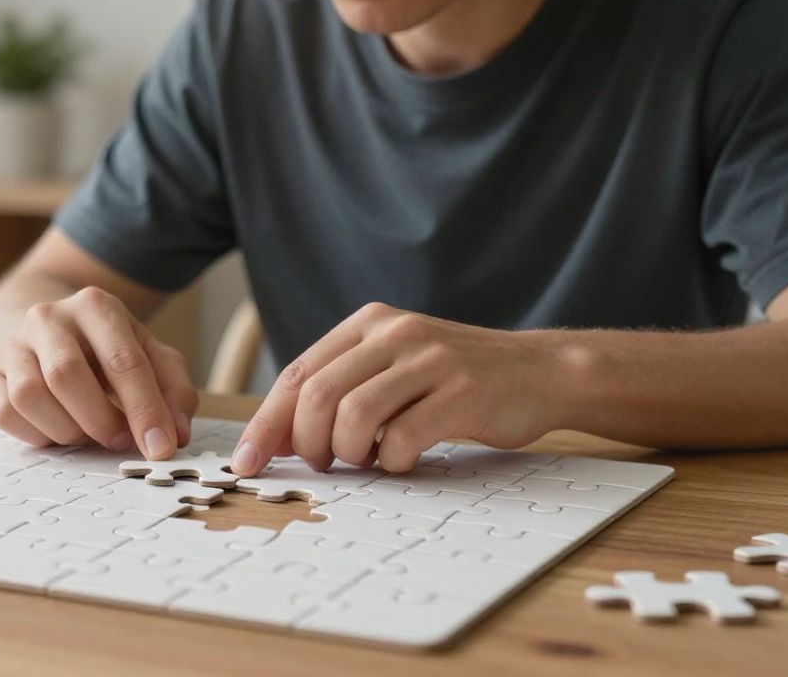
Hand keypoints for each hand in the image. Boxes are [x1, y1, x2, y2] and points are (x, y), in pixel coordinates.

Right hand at [0, 287, 195, 458]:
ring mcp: (15, 344)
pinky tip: (58, 430)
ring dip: (65, 429)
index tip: (161, 447)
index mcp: (95, 306)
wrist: (51, 330)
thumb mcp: (152, 358)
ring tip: (86, 432)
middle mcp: (48, 317)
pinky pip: (5, 413)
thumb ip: (174, 392)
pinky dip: (37, 434)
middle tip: (118, 439)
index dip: (145, 410)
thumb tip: (175, 434)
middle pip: (66, 376)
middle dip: (99, 419)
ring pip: (29, 395)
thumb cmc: (109, 350)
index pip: (123, 361)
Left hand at [230, 303, 573, 475]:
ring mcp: (431, 359)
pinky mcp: (463, 392)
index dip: (267, 422)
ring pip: (354, 416)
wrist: (540, 372)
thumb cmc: (455, 381)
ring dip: (350, 454)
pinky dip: (394, 462)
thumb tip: (275, 438)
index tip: (247, 461)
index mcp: (369, 323)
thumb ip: (341, 389)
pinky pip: (403, 438)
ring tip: (368, 460)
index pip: (299, 374)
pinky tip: (404, 460)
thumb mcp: (393, 367)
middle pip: (318, 395)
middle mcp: (396, 333)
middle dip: (307, 443)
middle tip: (324, 465)